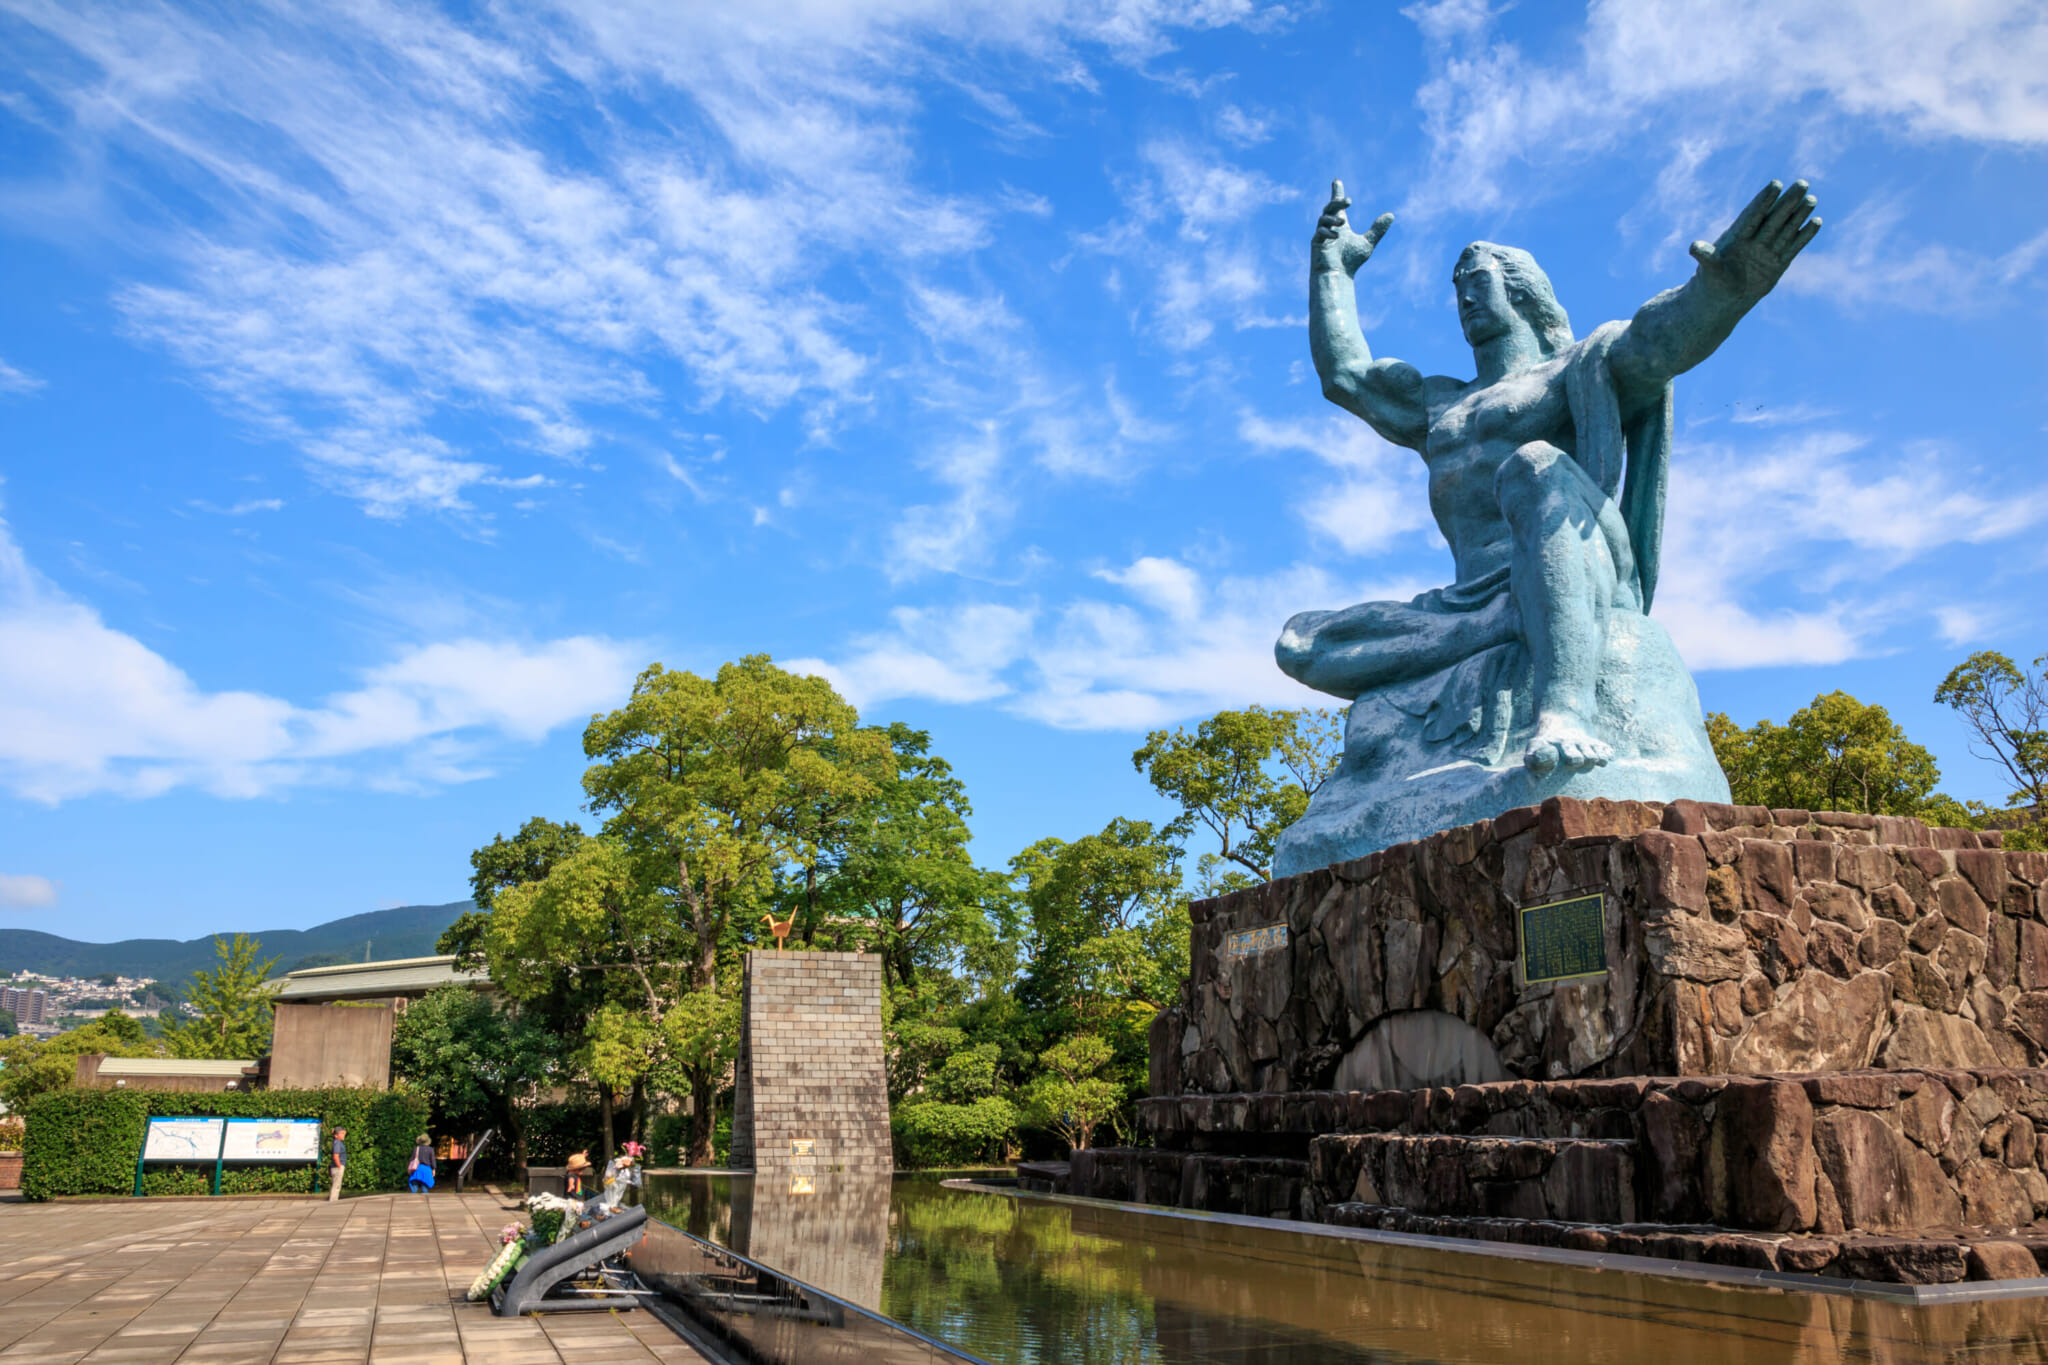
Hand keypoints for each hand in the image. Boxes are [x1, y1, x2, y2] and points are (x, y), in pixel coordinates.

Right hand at [1312, 179, 1391, 277]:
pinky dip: (1328, 232)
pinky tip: (1336, 237)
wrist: (1338, 276)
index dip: (1337, 192)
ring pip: (1323, 218)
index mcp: (1340, 225)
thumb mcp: (1367, 243)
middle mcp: (1330, 227)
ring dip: (1333, 218)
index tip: (1337, 180)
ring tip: (1342, 223)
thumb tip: (1391, 215)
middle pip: (1329, 207)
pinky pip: (1319, 233)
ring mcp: (1321, 234)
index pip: (1337, 205)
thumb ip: (1377, 229)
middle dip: (1337, 202)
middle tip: (1349, 201)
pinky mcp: (1316, 243)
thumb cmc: (1351, 262)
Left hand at [1690, 178, 1820, 302]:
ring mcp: (1768, 250)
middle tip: (1802, 183)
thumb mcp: (1708, 270)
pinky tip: (1816, 222)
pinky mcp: (1779, 262)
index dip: (1763, 200)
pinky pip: (1794, 247)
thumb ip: (1706, 257)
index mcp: (1737, 236)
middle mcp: (1755, 239)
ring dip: (1799, 214)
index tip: (1776, 184)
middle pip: (1774, 217)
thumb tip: (1694, 247)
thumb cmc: (1711, 281)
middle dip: (1787, 201)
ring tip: (1811, 199)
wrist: (1723, 299)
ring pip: (1786, 228)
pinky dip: (1804, 236)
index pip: (1752, 215)